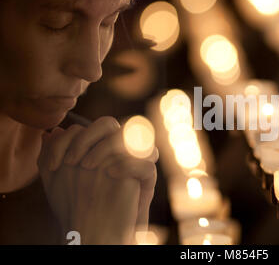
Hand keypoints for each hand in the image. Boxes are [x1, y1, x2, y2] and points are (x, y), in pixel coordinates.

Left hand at [38, 117, 157, 243]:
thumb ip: (52, 155)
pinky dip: (129, 165)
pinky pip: (147, 165)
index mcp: (99, 148)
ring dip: (108, 146)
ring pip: (134, 136)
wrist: (97, 233)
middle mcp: (117, 152)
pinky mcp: (146, 182)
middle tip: (73, 162)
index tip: (53, 165)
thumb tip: (52, 132)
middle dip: (89, 137)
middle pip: (111, 124)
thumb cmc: (79, 207)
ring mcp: (134, 164)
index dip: (70, 139)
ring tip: (89, 167)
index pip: (89, 126)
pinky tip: (110, 174)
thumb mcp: (58, 181)